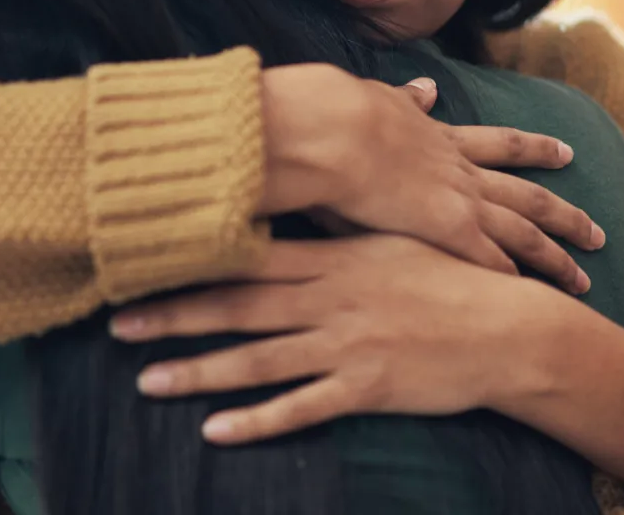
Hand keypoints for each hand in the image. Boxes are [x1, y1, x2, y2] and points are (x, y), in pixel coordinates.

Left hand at [110, 234, 578, 442]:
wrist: (506, 328)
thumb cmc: (448, 277)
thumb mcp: (390, 238)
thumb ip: (338, 224)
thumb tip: (296, 194)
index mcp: (334, 258)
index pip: (250, 256)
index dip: (195, 259)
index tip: (144, 259)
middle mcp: (331, 299)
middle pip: (240, 307)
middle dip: (175, 315)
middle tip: (116, 322)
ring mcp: (346, 345)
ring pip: (259, 360)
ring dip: (200, 372)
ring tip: (147, 380)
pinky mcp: (365, 388)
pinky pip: (301, 407)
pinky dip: (257, 421)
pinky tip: (216, 430)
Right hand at [257, 63, 601, 290]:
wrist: (338, 131)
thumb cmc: (345, 114)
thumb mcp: (382, 98)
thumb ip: (406, 99)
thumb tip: (426, 88)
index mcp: (442, 139)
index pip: (500, 144)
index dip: (535, 150)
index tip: (565, 153)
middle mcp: (461, 173)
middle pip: (528, 196)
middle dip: (565, 214)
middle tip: (598, 231)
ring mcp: (460, 202)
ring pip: (525, 233)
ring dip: (556, 256)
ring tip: (585, 278)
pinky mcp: (449, 231)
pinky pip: (492, 262)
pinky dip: (514, 280)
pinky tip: (532, 299)